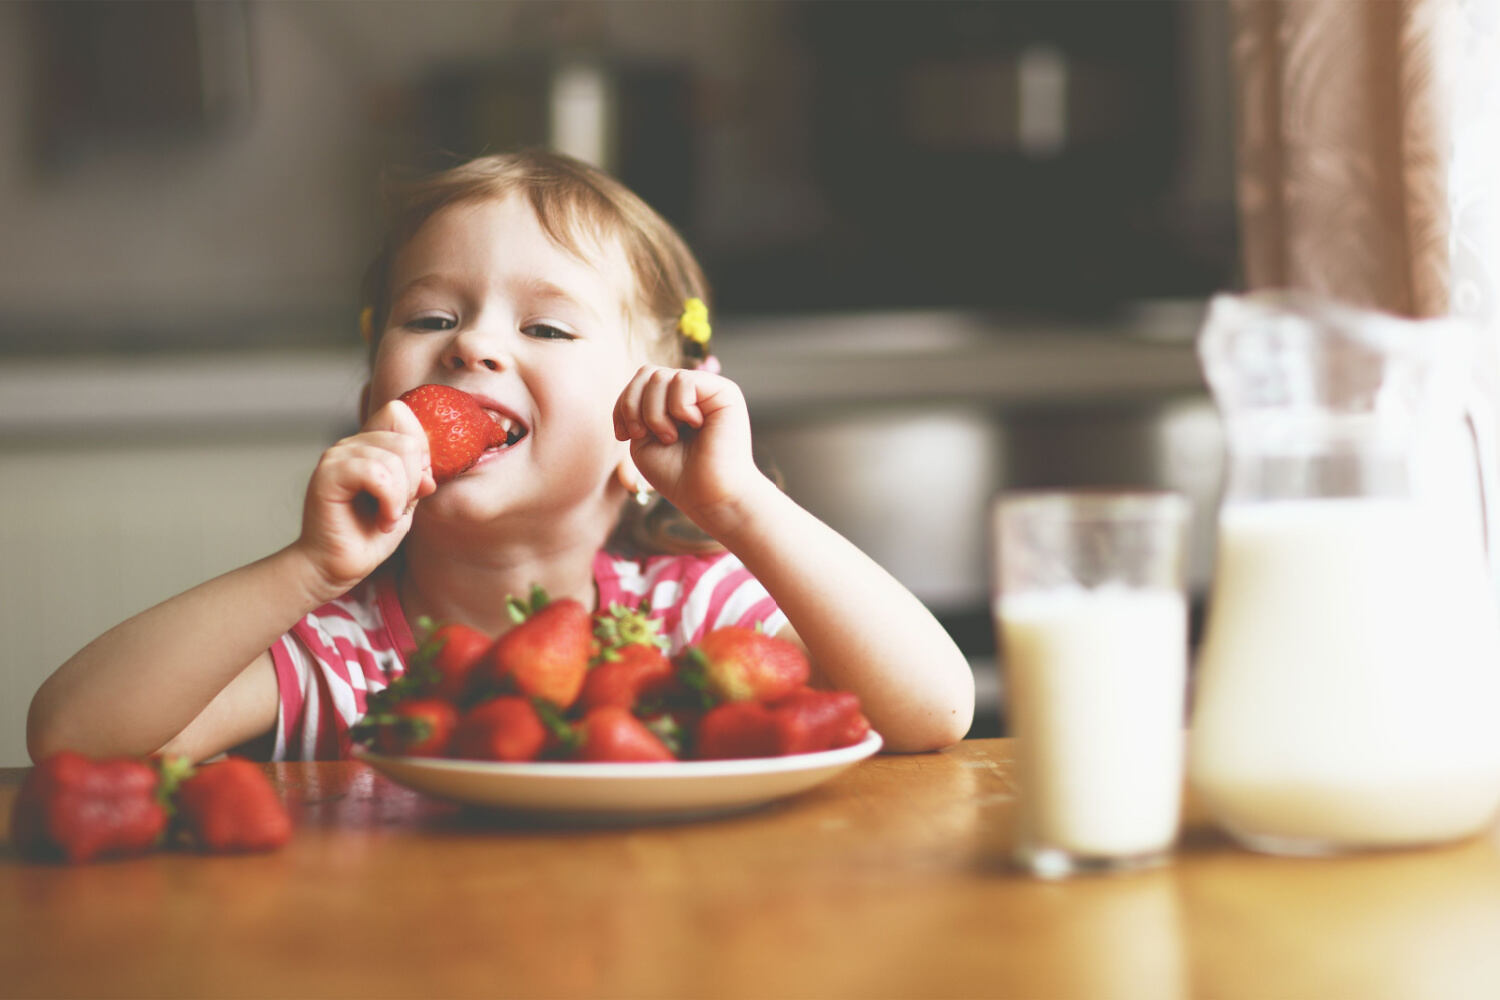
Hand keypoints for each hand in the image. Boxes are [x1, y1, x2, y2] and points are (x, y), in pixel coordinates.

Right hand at [294, 399, 435, 598]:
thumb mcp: (405, 502)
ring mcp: (337, 456)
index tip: (413, 486)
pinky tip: (383, 519)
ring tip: (387, 517)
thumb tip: (430, 472)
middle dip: (414, 480)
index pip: (400, 414)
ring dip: (401, 496)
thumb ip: (418, 478)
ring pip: (395, 457)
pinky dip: (389, 500)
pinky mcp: (328, 475)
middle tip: (398, 508)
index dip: (419, 449)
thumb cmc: (369, 536)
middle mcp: (351, 444)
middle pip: (406, 440)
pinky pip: (375, 471)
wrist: (336, 567)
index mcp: (369, 445)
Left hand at [613, 365, 764, 531]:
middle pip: (647, 373)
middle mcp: (693, 392)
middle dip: (633, 405)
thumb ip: (638, 405)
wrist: (709, 497)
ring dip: (654, 413)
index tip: (624, 436)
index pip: (640, 380)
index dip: (624, 403)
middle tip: (643, 434)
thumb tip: (644, 374)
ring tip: (670, 437)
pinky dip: (678, 408)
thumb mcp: (643, 438)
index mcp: (674, 402)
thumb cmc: (677, 475)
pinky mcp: (725, 391)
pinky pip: (684, 381)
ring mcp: (709, 389)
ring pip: (661, 377)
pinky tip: (694, 426)